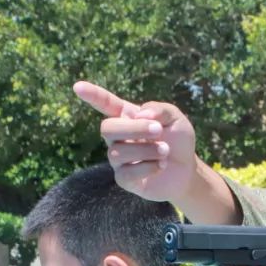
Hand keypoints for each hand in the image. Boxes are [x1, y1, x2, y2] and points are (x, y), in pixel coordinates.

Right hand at [73, 81, 196, 202]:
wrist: (187, 170)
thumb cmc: (178, 141)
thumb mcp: (176, 119)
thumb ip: (160, 110)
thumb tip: (140, 114)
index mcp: (127, 117)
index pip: (105, 104)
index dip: (92, 95)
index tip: (78, 86)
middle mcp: (118, 137)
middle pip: (107, 128)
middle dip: (134, 128)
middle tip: (158, 130)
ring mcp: (118, 158)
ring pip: (117, 152)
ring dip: (146, 149)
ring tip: (165, 151)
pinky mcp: (124, 178)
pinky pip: (125, 173)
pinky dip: (147, 167)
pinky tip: (161, 165)